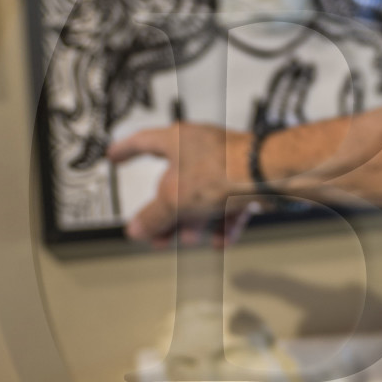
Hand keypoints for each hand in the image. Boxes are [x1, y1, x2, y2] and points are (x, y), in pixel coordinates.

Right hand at [107, 121, 240, 243]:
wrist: (267, 175)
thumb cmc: (220, 171)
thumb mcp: (173, 199)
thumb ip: (153, 217)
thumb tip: (135, 229)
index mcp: (177, 140)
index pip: (142, 141)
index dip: (125, 150)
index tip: (114, 157)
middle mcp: (200, 148)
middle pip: (174, 182)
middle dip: (165, 212)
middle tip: (156, 232)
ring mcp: (225, 163)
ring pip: (201, 196)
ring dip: (193, 221)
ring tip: (187, 240)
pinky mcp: (245, 179)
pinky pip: (227, 204)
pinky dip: (221, 223)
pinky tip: (219, 241)